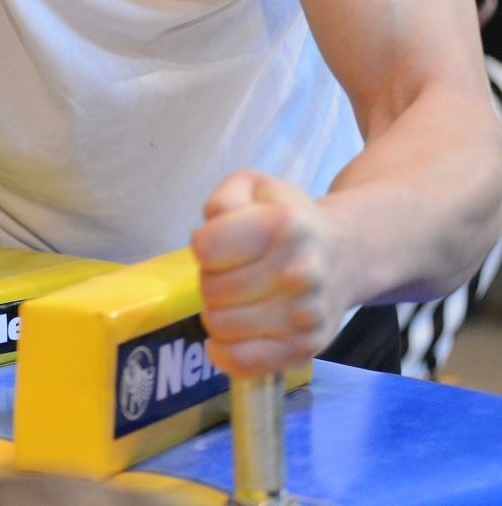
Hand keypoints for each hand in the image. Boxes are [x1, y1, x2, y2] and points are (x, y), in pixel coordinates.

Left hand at [191, 170, 347, 376]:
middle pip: (211, 290)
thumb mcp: (255, 187)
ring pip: (221, 326)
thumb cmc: (287, 219)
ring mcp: (306, 314)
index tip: (221, 244)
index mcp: (284, 225)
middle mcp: (300, 272)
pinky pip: (244, 362)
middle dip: (210, 280)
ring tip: (236, 299)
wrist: (346, 254)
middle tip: (230, 274)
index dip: (204, 245)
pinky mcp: (306, 347)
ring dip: (217, 312)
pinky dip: (225, 354)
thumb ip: (223, 199)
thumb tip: (212, 229)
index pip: (206, 248)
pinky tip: (227, 337)